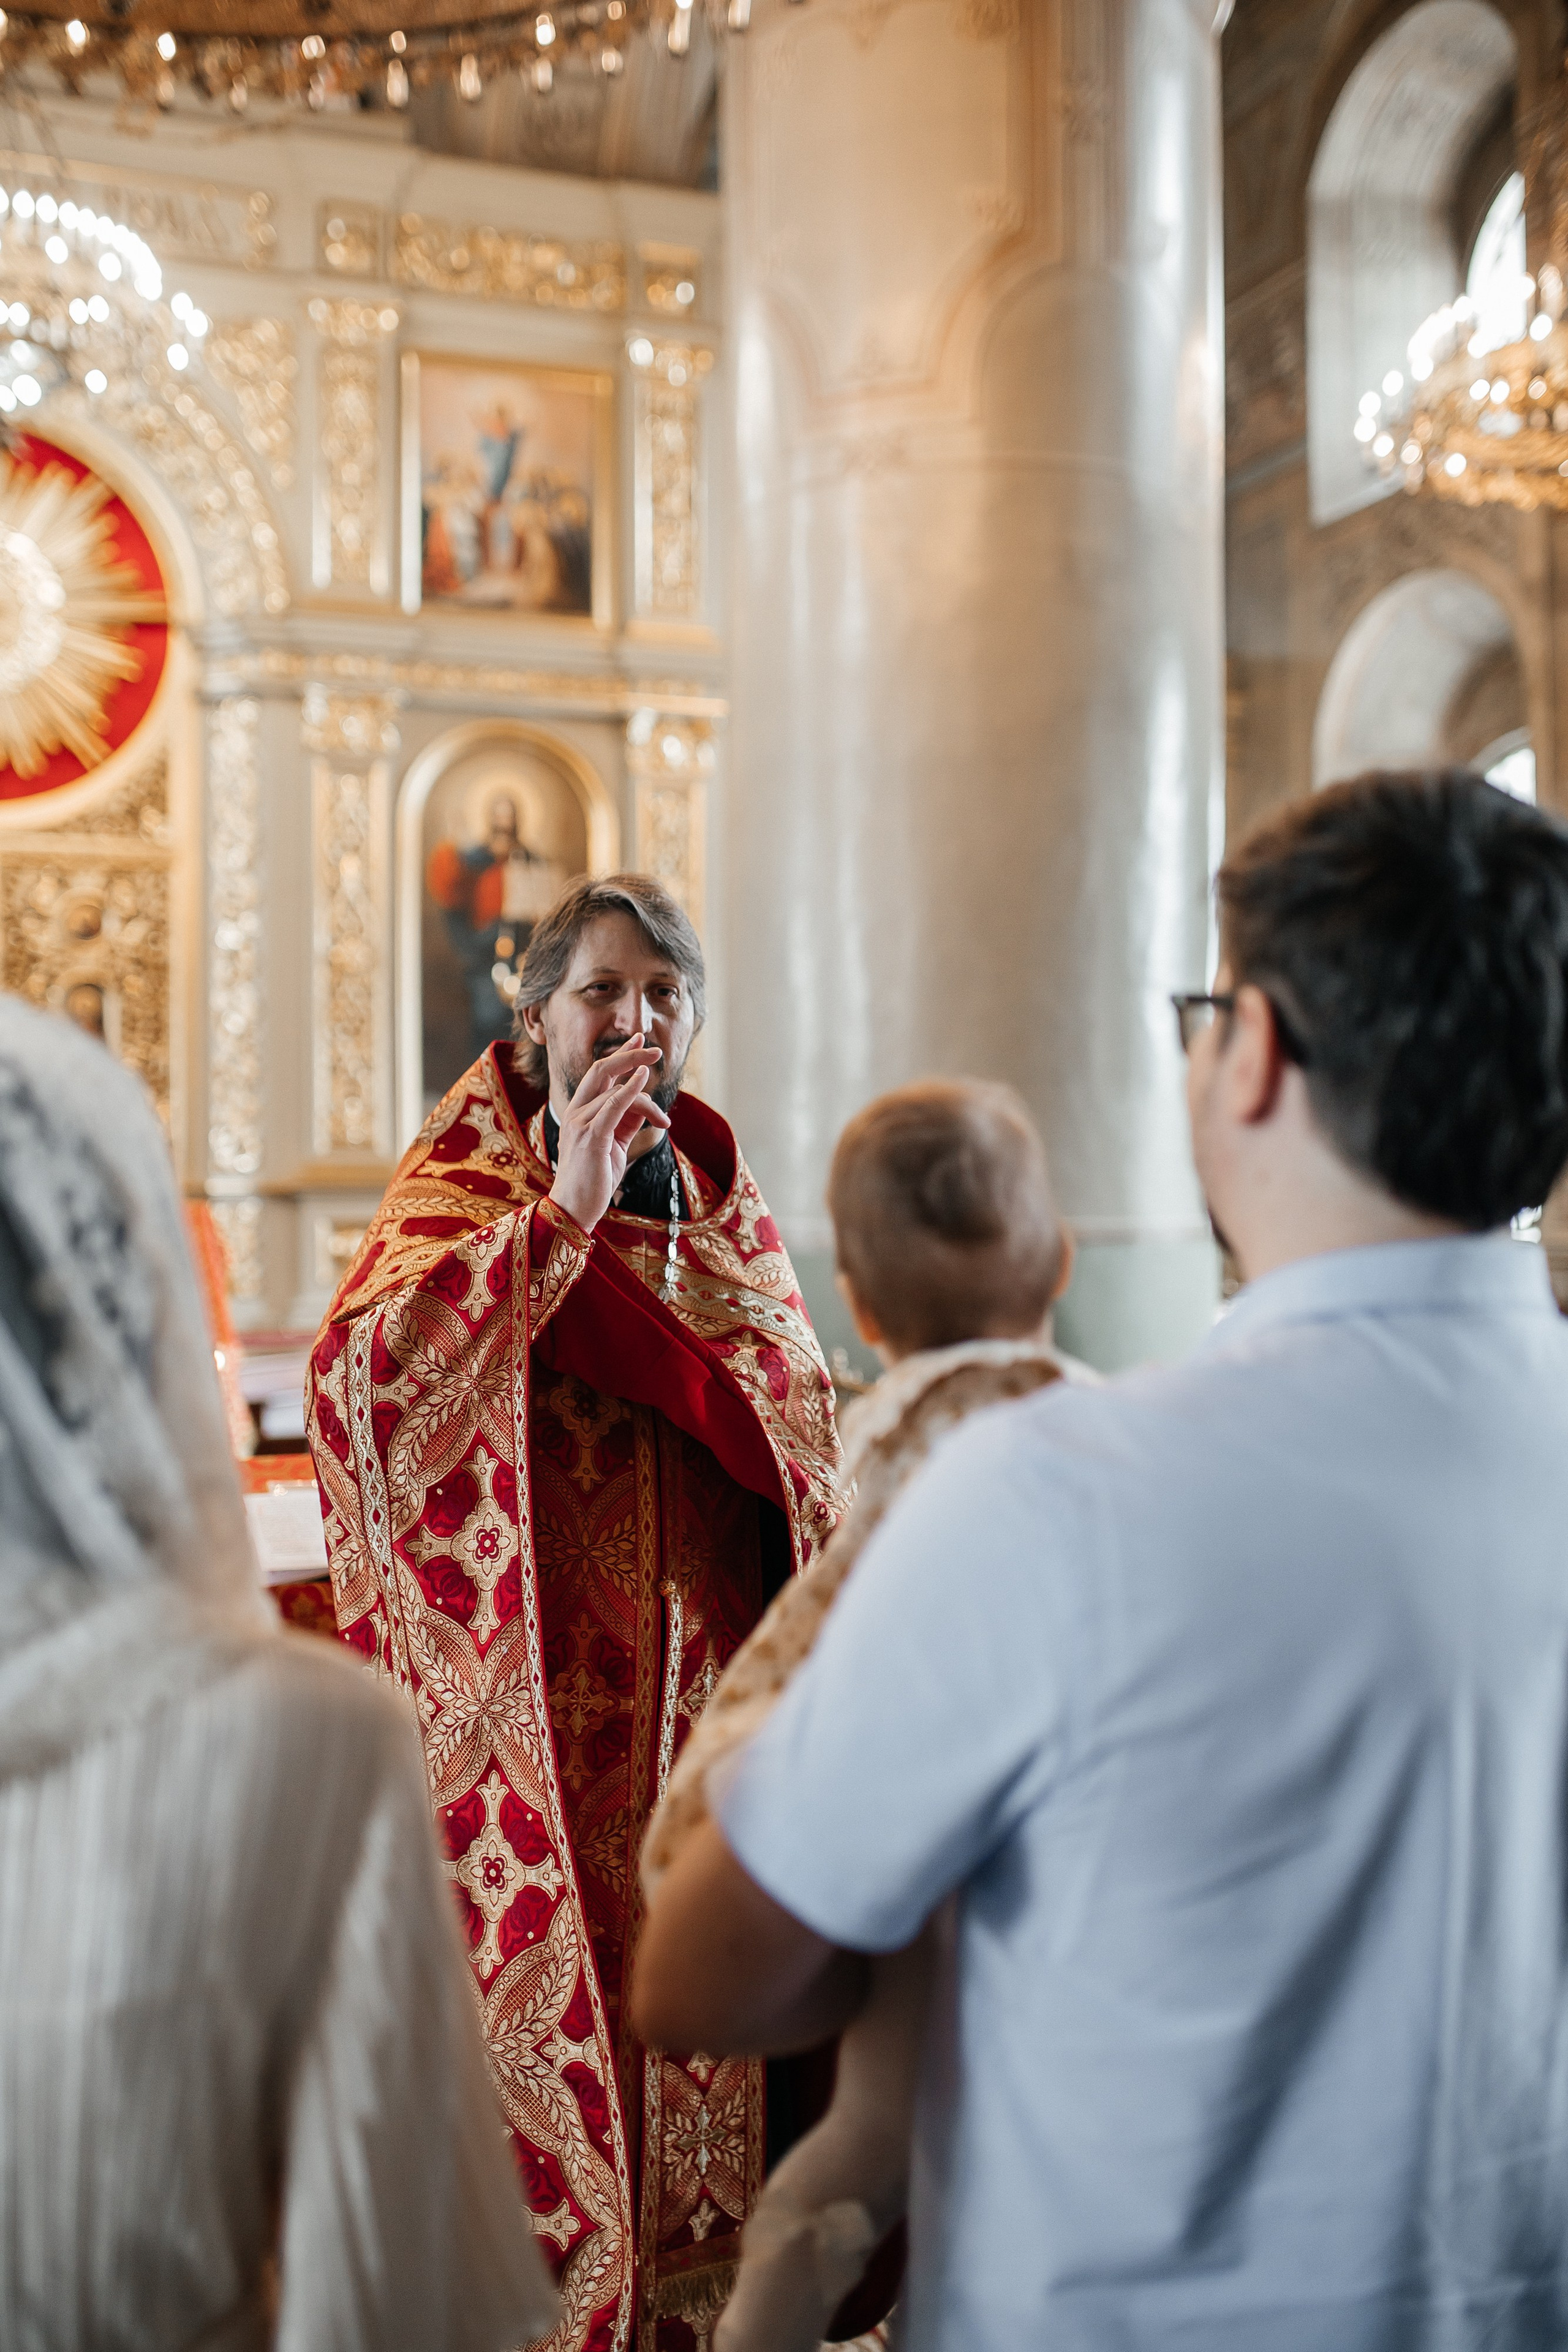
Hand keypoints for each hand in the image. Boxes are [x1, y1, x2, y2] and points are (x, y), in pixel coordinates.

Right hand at [549, 1035, 669, 1234]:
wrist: (575, 1209)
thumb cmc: (594, 1180)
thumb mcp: (613, 1145)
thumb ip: (625, 1122)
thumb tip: (645, 1106)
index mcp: (579, 1113)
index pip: (600, 1075)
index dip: (621, 1055)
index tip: (640, 1041)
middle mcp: (576, 1112)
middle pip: (602, 1070)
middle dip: (630, 1055)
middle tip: (656, 1051)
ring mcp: (580, 1124)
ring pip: (618, 1093)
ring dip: (648, 1102)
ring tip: (664, 1121)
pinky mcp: (591, 1138)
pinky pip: (613, 1106)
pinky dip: (630, 1089)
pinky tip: (644, 1079)